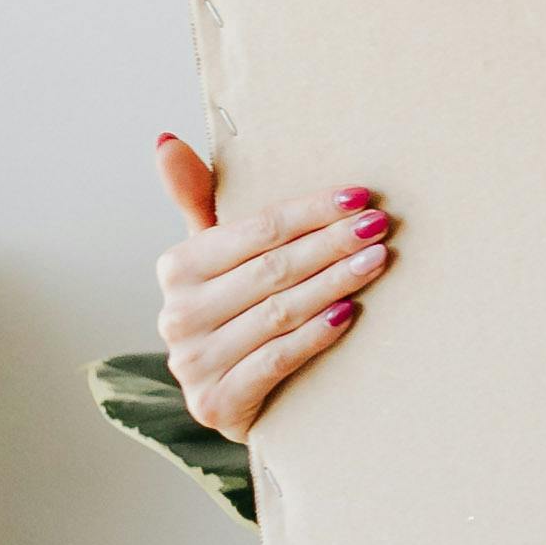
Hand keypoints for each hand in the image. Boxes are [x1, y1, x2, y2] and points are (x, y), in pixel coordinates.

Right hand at [152, 132, 393, 440]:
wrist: (230, 394)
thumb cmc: (233, 309)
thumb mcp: (215, 256)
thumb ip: (198, 199)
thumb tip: (166, 141)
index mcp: (175, 268)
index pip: (253, 231)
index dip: (309, 211)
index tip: (359, 197)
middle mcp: (178, 315)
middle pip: (271, 269)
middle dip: (330, 244)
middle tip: (379, 225)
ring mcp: (195, 363)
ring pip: (279, 312)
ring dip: (333, 283)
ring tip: (377, 260)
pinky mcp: (218, 403)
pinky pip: (277, 359)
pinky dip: (315, 334)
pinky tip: (348, 313)